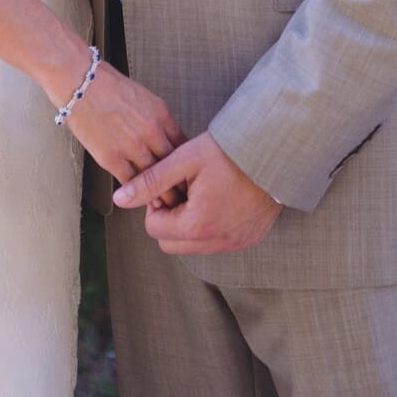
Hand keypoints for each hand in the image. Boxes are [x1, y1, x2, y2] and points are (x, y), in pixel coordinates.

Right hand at [53, 57, 187, 194]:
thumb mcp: (142, 97)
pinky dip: (138, 192)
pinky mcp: (111, 158)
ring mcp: (132, 146)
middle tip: (186, 197)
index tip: (189, 174)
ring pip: (155, 178)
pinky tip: (143, 199)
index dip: (188, 163)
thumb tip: (163, 137)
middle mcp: (151, 131)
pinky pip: (131, 182)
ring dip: (163, 194)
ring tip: (169, 206)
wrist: (78, 81)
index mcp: (161, 113)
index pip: (183, 145)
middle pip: (174, 165)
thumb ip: (155, 118)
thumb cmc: (106, 84)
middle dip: (181, 183)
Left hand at [111, 131, 283, 254]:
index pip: (154, 228)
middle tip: (182, 188)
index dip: (156, 203)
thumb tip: (120, 198)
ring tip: (202, 190)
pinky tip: (219, 199)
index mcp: (197, 224)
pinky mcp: (250, 239)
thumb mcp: (185, 159)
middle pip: (170, 243)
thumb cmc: (230, 151)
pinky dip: (211, 226)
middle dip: (169, 218)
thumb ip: (151, 180)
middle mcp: (218, 242)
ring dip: (189, 223)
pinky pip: (218, 242)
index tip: (169, 182)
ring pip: (193, 245)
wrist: (276, 151)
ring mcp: (236, 243)